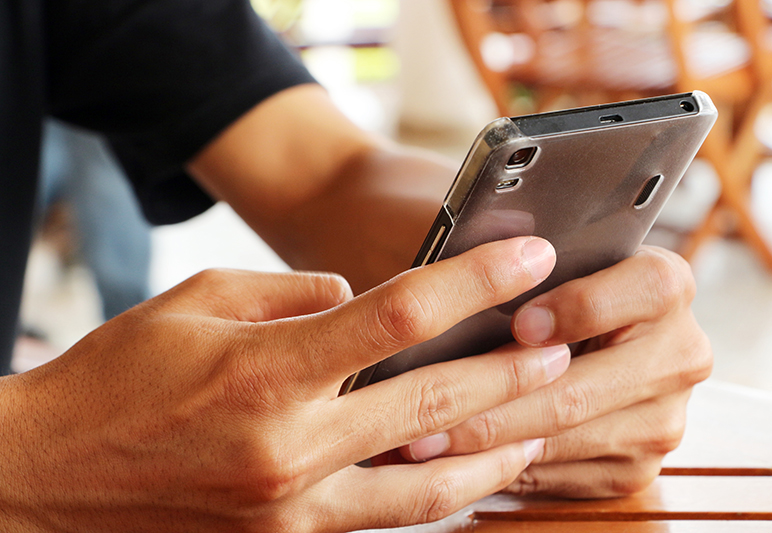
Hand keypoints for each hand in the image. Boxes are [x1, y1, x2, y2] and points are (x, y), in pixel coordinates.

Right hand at [0, 237, 569, 531]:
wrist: (46, 477)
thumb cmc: (118, 376)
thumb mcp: (200, 301)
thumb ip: (295, 295)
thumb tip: (361, 302)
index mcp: (266, 371)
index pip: (397, 317)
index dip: (472, 283)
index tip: (528, 260)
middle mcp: (288, 448)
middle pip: (430, 406)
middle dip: (508, 373)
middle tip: (561, 348)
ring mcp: (289, 509)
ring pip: (425, 491)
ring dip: (492, 454)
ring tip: (539, 425)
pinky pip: (379, 521)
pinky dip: (431, 497)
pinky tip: (462, 473)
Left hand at [402, 246, 712, 498]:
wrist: (583, 340)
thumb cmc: (548, 291)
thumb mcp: (547, 264)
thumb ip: (523, 261)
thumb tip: (472, 261)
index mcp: (666, 286)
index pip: (646, 290)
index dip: (580, 306)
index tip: (520, 323)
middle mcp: (680, 353)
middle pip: (584, 388)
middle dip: (498, 400)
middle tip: (435, 402)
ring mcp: (663, 418)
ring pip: (563, 438)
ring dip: (488, 441)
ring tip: (426, 436)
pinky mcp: (637, 467)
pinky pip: (563, 475)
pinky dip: (504, 467)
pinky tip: (459, 455)